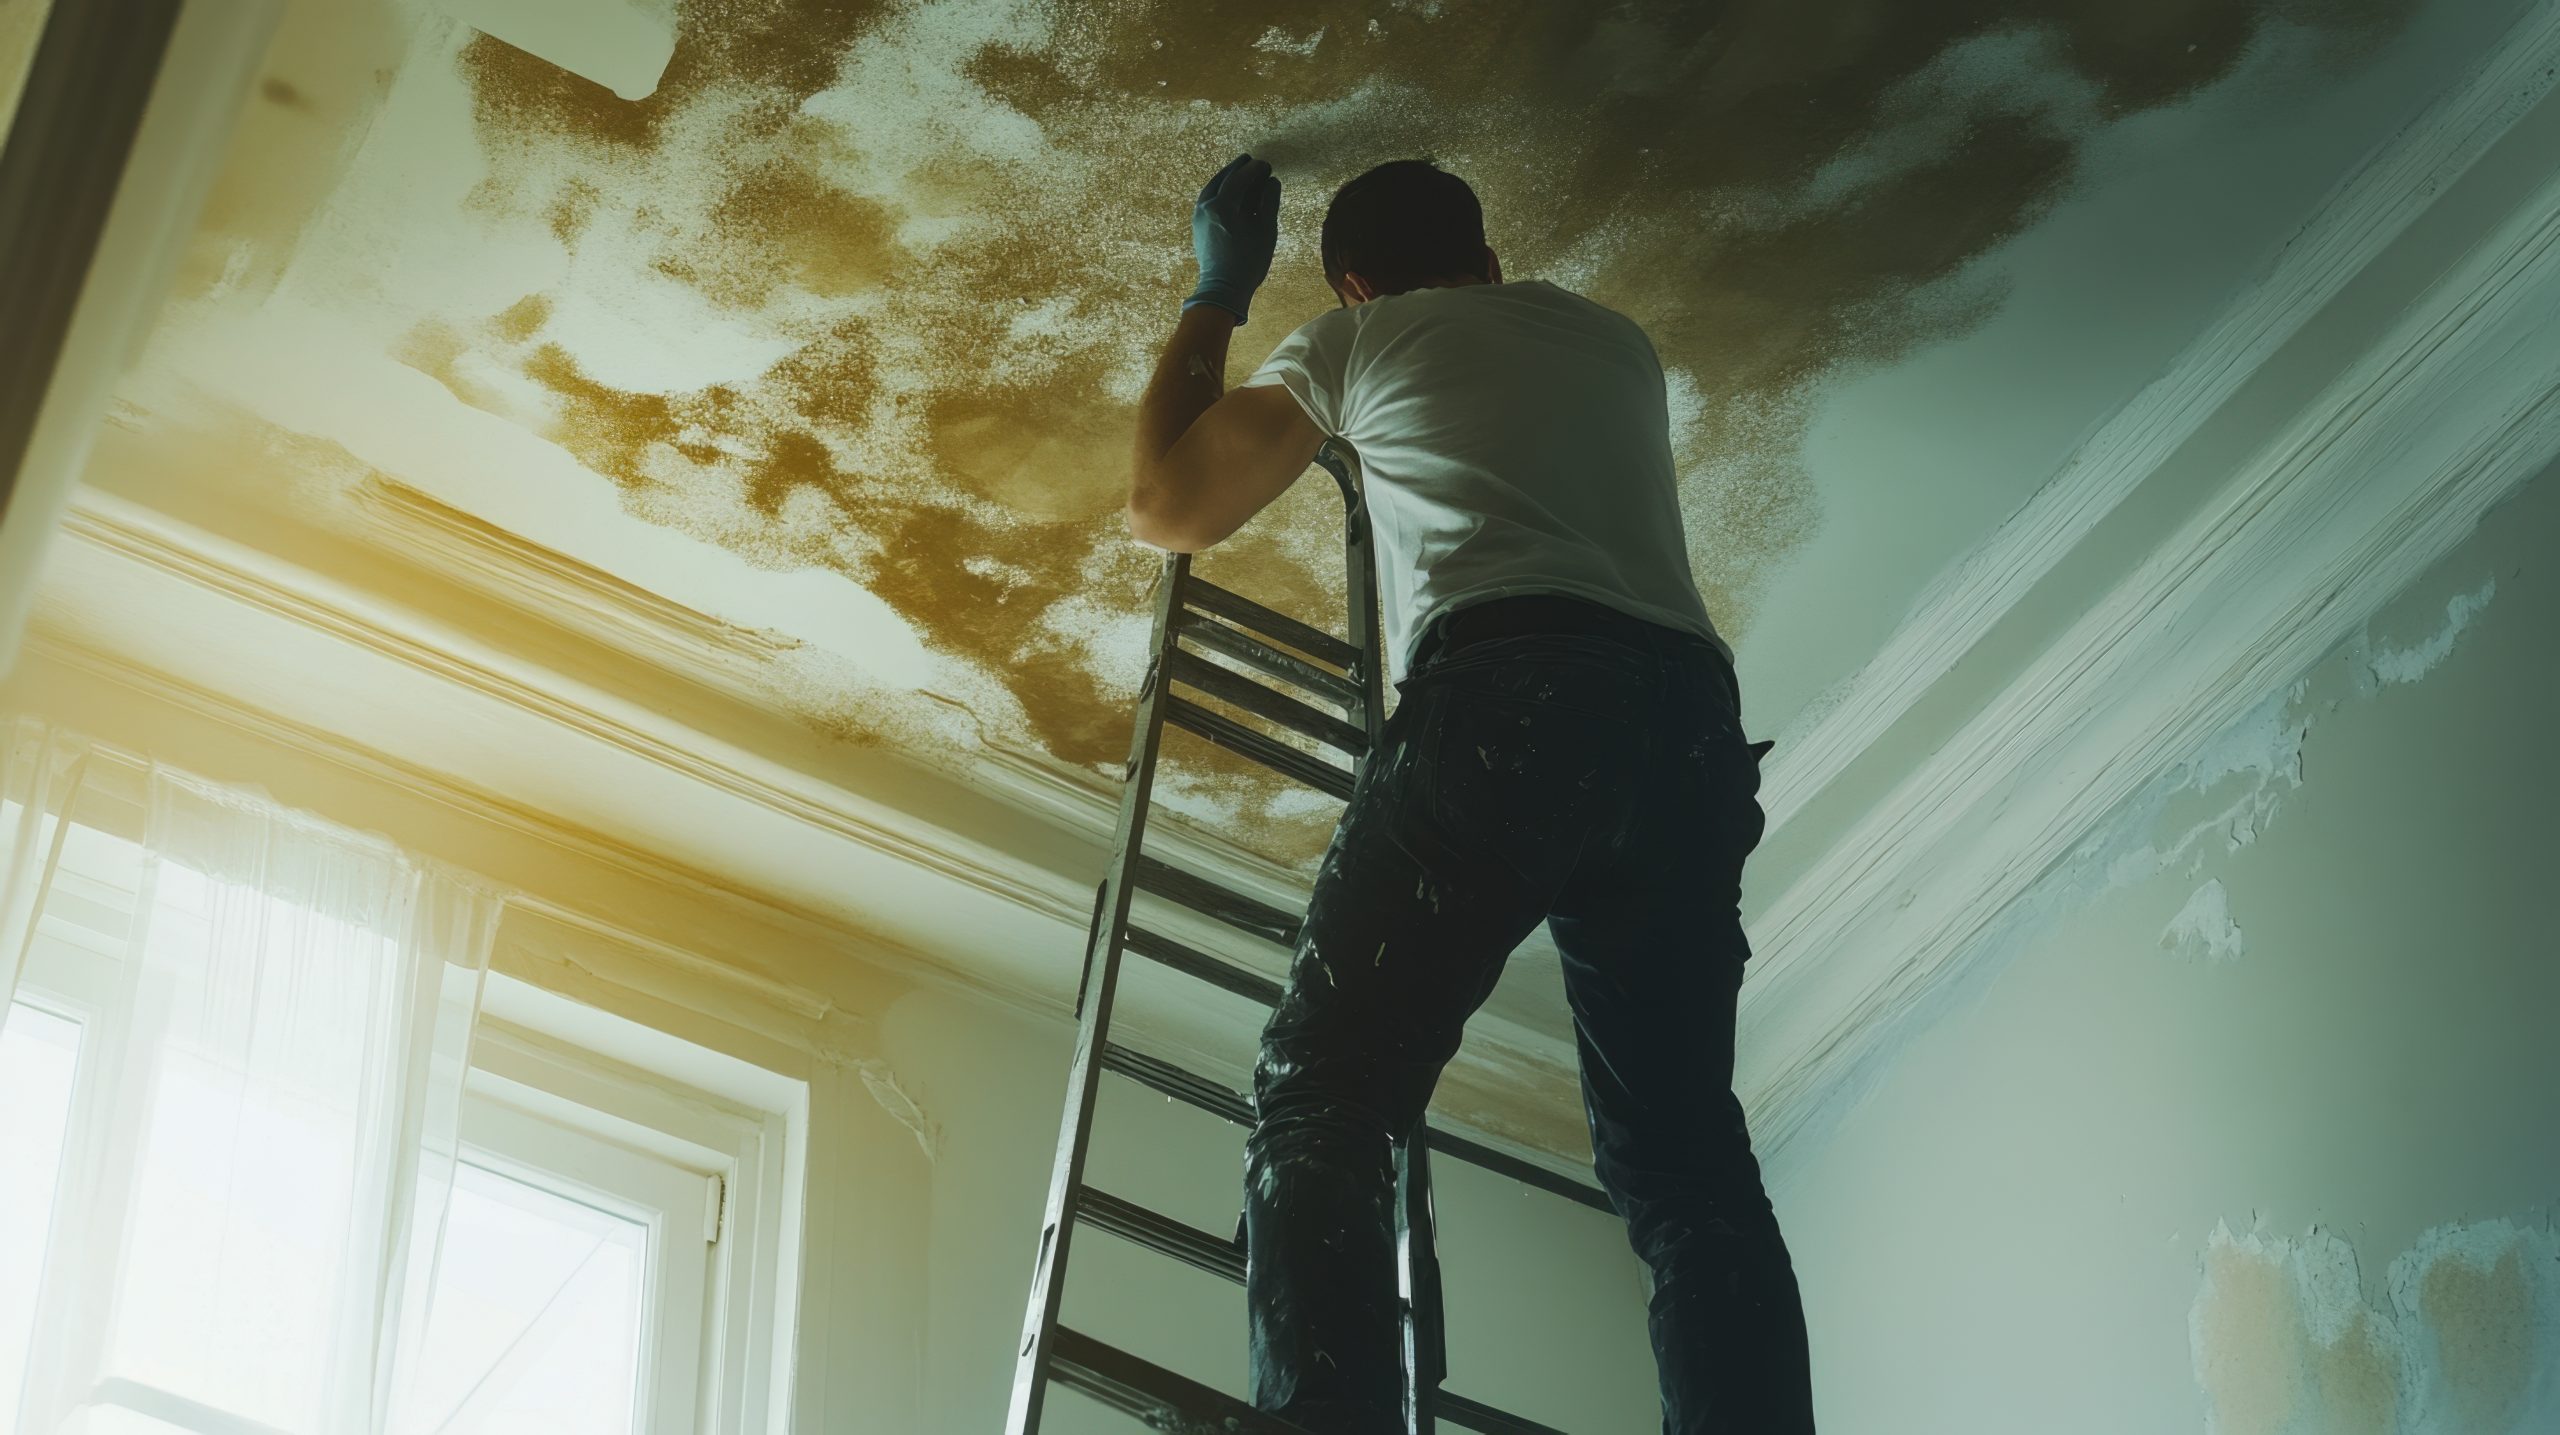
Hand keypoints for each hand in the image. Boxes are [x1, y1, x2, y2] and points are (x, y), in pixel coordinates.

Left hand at [1184, 153, 1279, 323]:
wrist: (1222, 289)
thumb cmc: (1247, 262)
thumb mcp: (1265, 231)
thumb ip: (1269, 203)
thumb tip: (1272, 182)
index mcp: (1222, 206)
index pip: (1238, 179)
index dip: (1253, 169)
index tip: (1266, 164)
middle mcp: (1206, 207)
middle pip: (1222, 180)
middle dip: (1237, 169)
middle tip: (1251, 161)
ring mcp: (1199, 217)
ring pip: (1211, 189)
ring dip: (1226, 178)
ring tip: (1240, 172)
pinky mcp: (1198, 227)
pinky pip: (1207, 200)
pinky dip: (1219, 191)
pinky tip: (1229, 193)